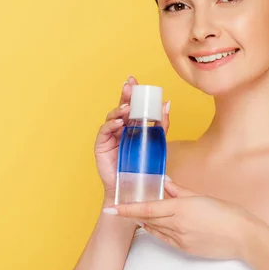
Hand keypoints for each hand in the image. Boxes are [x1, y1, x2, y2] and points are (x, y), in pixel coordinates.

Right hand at [94, 76, 169, 203]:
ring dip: (119, 110)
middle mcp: (119, 128)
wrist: (133, 189)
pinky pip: (105, 131)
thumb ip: (161, 124)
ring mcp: (109, 136)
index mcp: (131, 125)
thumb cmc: (144, 167)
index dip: (131, 92)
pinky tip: (119, 121)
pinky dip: (111, 124)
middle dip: (124, 95)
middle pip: (121, 107)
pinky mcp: (101, 145)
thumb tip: (167, 103)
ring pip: (112, 117)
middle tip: (129, 86)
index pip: (131, 105)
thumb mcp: (157, 143)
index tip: (134, 80)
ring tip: (128, 107)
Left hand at [104, 179, 255, 259]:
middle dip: (133, 214)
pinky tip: (156, 226)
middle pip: (147, 219)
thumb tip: (167, 183)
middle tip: (122, 207)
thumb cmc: (227, 214)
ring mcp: (180, 239)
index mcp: (181, 208)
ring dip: (145, 222)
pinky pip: (165, 239)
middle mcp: (177, 225)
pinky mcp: (185, 248)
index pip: (146, 208)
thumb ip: (180, 191)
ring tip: (138, 214)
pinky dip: (157, 231)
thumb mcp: (202, 196)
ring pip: (155, 229)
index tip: (112, 208)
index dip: (126, 209)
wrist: (243, 237)